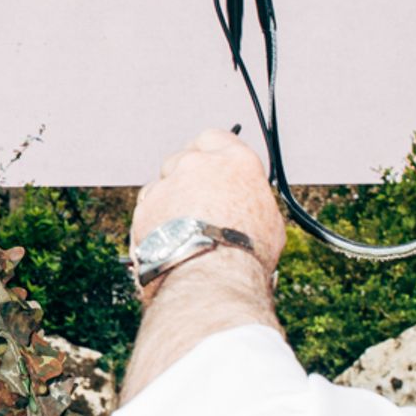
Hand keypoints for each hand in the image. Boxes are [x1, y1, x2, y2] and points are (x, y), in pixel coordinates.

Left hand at [132, 130, 285, 285]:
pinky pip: (147, 206)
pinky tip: (166, 238)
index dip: (209, 152)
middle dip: (185, 174)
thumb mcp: (268, 222)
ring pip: (162, 180)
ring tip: (180, 227)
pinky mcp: (146, 205)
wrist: (211, 277)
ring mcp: (169, 182)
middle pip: (184, 157)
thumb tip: (248, 205)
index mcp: (236, 161)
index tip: (208, 164)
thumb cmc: (246, 256)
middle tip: (194, 200)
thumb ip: (251, 199)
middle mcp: (199, 164)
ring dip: (168, 197)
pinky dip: (153, 219)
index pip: (216, 137)